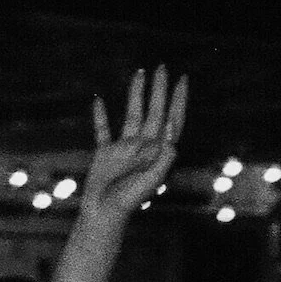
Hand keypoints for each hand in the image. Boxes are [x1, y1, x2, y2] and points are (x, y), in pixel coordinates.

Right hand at [81, 65, 187, 224]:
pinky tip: (99, 100)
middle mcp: (143, 146)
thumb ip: (164, 156)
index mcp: (158, 151)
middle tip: (161, 67)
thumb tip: (172, 128)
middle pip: (154, 110)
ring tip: (138, 73)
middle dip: (159, 89)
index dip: (178, 100)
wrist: (104, 214)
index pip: (172, 119)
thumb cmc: (129, 201)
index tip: (181, 80)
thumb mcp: (152, 180)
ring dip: (136, 94)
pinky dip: (100, 116)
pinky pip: (102, 130)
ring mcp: (124, 149)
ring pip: (131, 114)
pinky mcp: (105, 154)